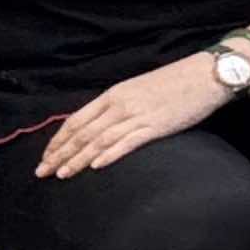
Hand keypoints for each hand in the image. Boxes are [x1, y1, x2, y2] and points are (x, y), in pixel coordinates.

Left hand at [39, 54, 229, 180]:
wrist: (208, 74)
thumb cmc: (176, 82)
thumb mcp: (139, 89)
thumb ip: (119, 106)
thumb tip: (101, 125)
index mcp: (114, 94)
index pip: (76, 119)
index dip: (58, 140)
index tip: (46, 156)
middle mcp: (120, 104)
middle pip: (82, 132)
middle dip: (60, 153)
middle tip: (42, 172)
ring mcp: (138, 115)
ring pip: (99, 140)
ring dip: (78, 159)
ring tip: (62, 174)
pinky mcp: (156, 126)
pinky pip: (128, 142)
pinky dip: (110, 154)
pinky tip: (96, 166)